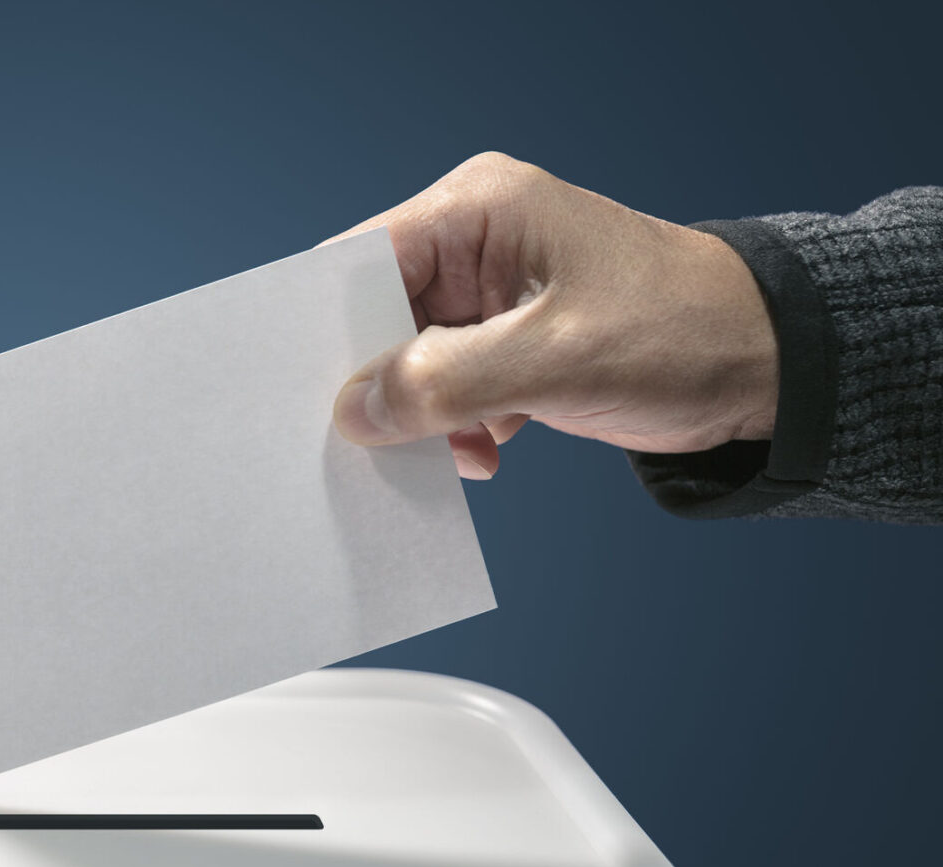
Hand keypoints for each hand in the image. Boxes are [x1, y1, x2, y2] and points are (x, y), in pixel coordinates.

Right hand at [327, 152, 780, 478]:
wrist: (768, 366)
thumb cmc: (684, 333)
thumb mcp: (558, 359)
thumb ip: (448, 382)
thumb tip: (356, 411)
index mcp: (477, 209)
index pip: (361, 260)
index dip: (326, 326)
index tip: (308, 395)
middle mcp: (470, 242)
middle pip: (373, 314)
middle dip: (374, 382)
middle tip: (372, 440)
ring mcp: (484, 294)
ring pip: (404, 359)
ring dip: (419, 414)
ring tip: (458, 448)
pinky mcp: (502, 341)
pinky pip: (441, 385)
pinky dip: (451, 426)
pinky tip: (486, 448)